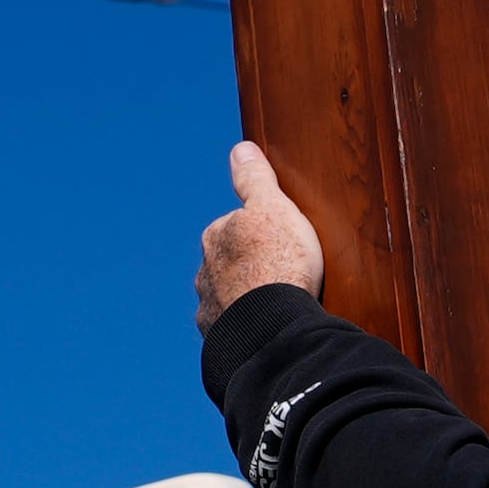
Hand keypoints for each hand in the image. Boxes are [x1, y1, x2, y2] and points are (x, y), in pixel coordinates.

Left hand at [197, 141, 324, 325]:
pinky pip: (234, 327)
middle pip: (230, 262)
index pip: (237, 226)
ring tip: (276, 305)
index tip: (282, 242)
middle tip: (282, 275)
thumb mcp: (274, 208)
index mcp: (216, 236)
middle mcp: (205, 271)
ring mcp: (211, 307)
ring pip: (229, 296)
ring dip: (245, 298)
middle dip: (249, 267)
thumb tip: (241, 150)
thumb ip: (255, 180)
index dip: (263, 233)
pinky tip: (265, 328)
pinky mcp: (220, 337)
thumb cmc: (279, 264)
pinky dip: (246, 326)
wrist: (275, 328)